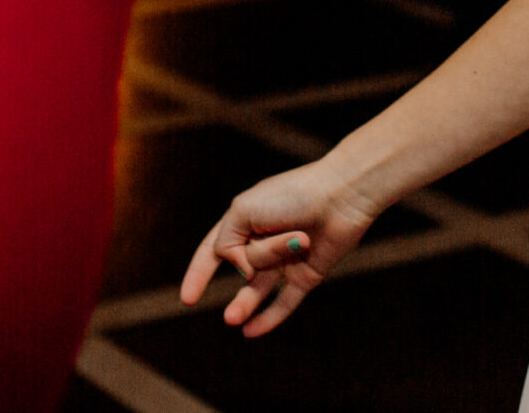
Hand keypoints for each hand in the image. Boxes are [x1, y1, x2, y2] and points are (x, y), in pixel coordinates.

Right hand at [179, 158, 382, 336]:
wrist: (341, 196)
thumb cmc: (292, 195)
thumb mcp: (244, 210)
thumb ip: (227, 243)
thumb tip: (239, 273)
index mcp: (245, 220)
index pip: (213, 251)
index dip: (199, 274)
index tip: (188, 299)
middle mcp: (263, 242)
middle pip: (242, 265)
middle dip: (258, 257)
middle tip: (279, 248)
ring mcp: (285, 261)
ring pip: (260, 286)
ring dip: (245, 303)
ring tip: (232, 318)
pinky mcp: (306, 275)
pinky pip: (284, 302)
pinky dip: (268, 318)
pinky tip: (250, 332)